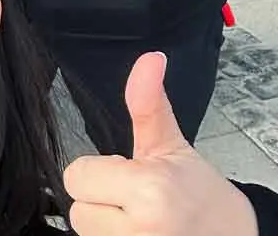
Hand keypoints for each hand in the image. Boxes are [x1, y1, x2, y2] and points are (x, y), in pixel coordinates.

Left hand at [63, 52, 259, 235]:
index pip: (77, 176)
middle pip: (78, 209)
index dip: (102, 172)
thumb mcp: (171, 144)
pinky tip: (141, 233)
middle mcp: (141, 230)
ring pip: (86, 231)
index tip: (132, 176)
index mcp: (148, 190)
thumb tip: (150, 58)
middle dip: (102, 201)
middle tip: (138, 200)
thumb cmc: (201, 194)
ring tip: (140, 219)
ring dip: (107, 225)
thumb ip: (148, 102)